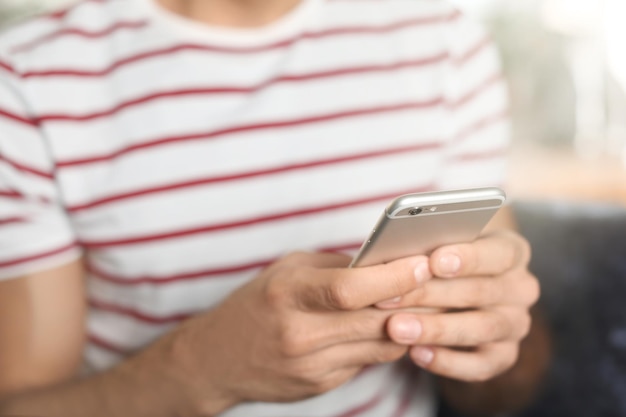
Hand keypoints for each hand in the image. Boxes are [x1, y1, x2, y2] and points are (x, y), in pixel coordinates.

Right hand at [156, 252, 430, 414]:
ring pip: (379, 346)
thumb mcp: (287, 270)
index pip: (350, 288)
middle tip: (443, 282)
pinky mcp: (319, 386)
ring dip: (409, 325)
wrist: (216, 359)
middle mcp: (299, 334)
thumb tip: (385, 262)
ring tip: (429, 302)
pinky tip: (393, 326)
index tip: (422, 262)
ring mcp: (310, 366)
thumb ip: (335, 267)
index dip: (392, 277)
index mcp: (288, 295)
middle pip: (374, 321)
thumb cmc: (255, 304)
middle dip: (415, 301)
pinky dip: (384, 342)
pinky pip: (367, 361)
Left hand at [377, 230, 539, 381]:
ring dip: (435, 329)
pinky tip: (416, 354)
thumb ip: (429, 248)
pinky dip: (448, 361)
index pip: (499, 253)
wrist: (456, 290)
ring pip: (480, 328)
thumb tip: (398, 258)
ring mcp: (516, 324)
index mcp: (512, 251)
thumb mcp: (441, 244)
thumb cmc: (442, 258)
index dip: (467, 258)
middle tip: (391, 298)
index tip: (433, 263)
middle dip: (431, 295)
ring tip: (396, 329)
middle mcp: (521, 288)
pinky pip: (481, 365)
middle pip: (480, 291)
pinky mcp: (505, 355)